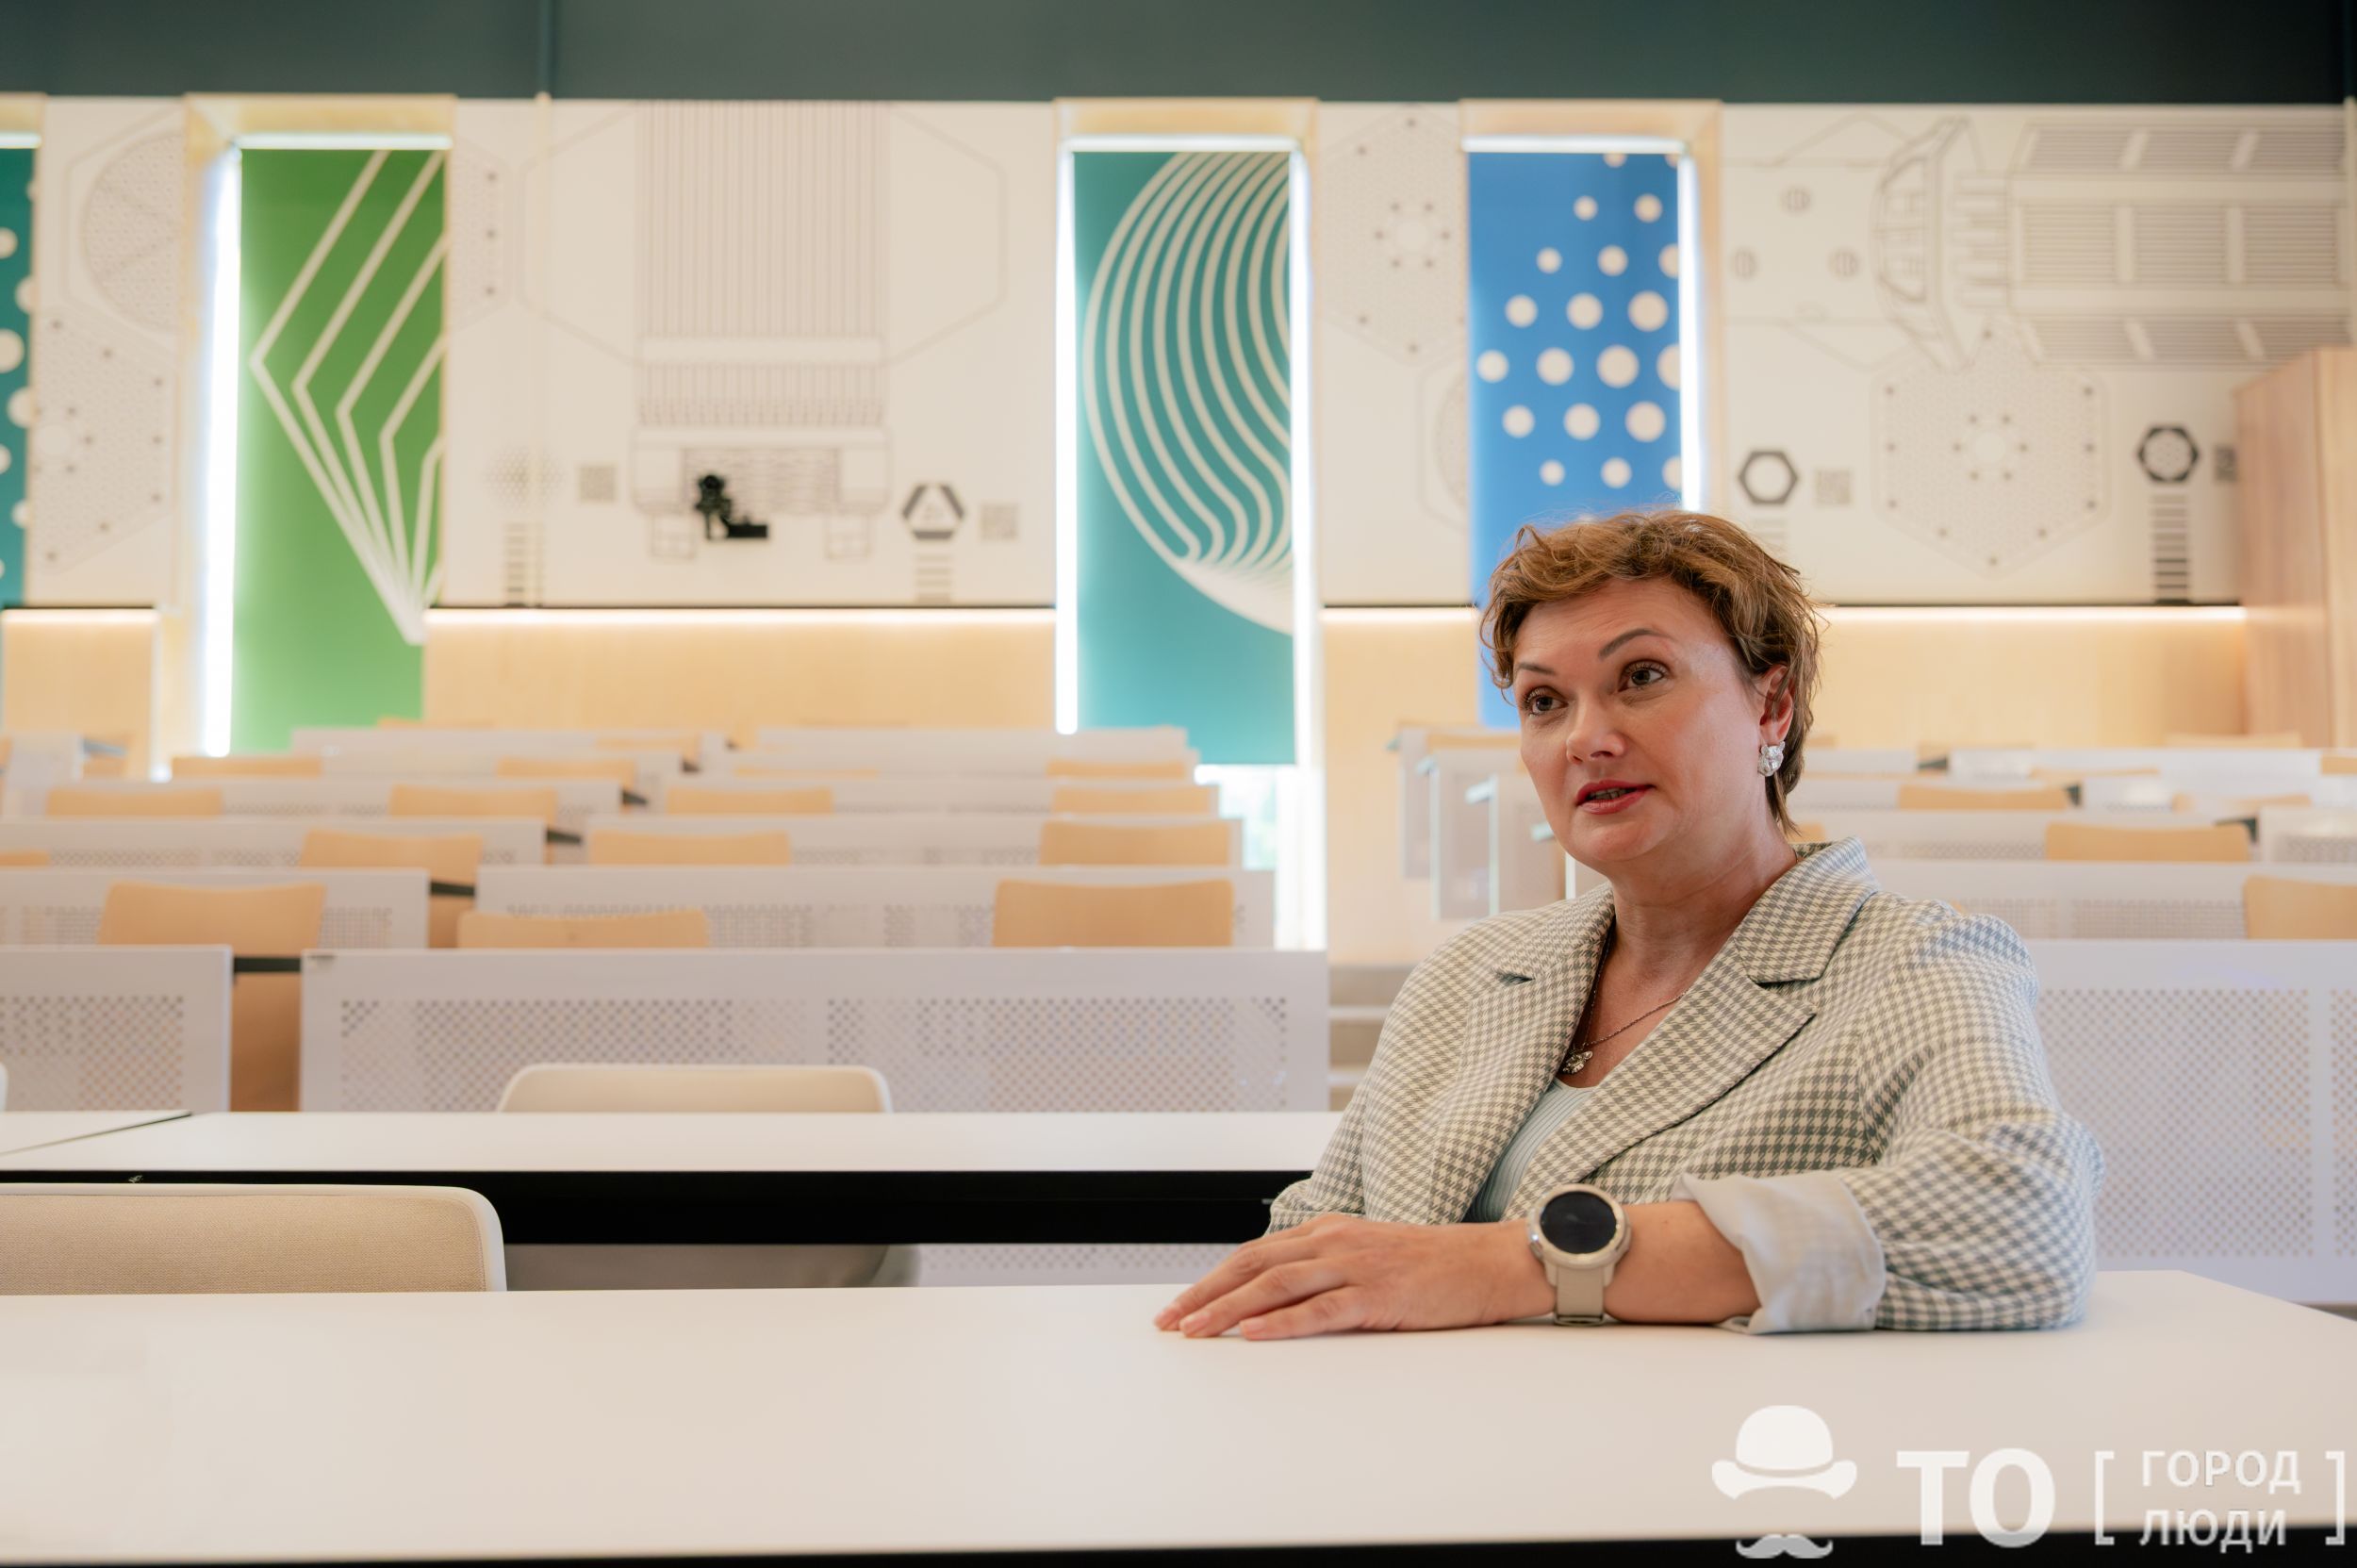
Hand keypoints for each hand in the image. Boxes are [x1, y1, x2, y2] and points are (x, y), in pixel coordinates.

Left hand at [1152, 1214, 1553, 1340]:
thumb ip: (1328, 1271)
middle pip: (1252, 1265)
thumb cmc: (1436, 1267)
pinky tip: (1253, 1333)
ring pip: (1275, 1285)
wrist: (1492, 1262)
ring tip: (1195, 1329)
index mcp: (1329, 1231)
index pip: (1255, 1254)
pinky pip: (1319, 1309)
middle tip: (1170, 1322)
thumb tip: (1280, 1301)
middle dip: (1204, 1294)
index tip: (1181, 1305)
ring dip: (1228, 1309)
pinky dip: (1281, 1322)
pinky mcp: (1378, 1295)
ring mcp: (1355, 1266)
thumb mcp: (1371, 1257)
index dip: (1212, 1279)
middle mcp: (1334, 1241)